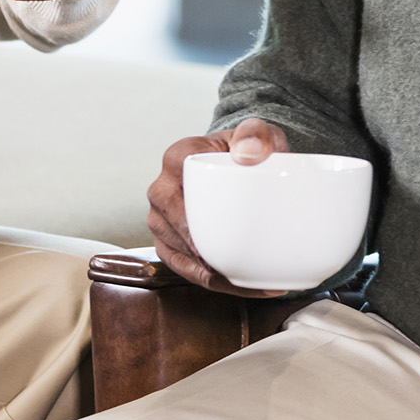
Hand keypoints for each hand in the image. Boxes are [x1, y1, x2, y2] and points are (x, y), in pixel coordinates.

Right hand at [146, 119, 296, 295]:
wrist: (239, 161)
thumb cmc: (247, 148)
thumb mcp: (258, 133)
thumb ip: (256, 134)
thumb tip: (248, 155)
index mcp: (177, 159)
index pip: (177, 194)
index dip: (195, 225)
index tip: (225, 240)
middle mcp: (160, 190)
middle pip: (177, 232)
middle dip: (209, 258)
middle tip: (248, 272)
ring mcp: (161, 219)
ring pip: (181, 257)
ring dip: (216, 277)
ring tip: (257, 285)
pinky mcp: (168, 241)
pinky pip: (185, 269)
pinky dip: (212, 281)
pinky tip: (242, 286)